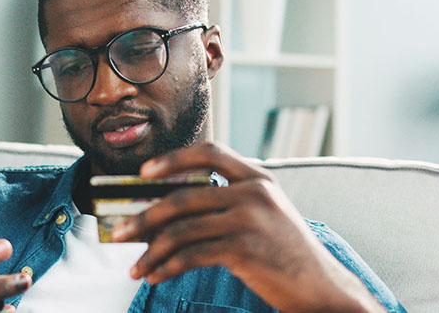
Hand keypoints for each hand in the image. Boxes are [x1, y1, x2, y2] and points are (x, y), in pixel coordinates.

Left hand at [110, 142, 383, 312]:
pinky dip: (166, 268)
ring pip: (181, 229)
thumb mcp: (264, 214)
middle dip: (144, 216)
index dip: (173, 158)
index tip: (144, 172)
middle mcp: (254, 193)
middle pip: (183, 196)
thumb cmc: (284, 252)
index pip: (210, 151)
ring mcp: (250, 220)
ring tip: (135, 267)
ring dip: (150, 251)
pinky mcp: (245, 250)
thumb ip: (227, 202)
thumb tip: (164, 211)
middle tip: (118, 232)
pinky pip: (191, 255)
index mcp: (258, 178)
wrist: (320, 287)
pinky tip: (154, 277)